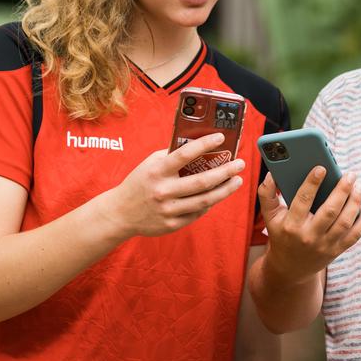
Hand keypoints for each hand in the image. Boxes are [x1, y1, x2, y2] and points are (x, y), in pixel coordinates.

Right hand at [109, 133, 245, 236]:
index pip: (184, 154)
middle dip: (225, 172)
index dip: (205, 144)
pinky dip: (210, 203)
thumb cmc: (139, 183)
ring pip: (205, 200)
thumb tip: (197, 143)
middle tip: (240, 164)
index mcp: (157, 171)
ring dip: (225, 190)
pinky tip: (218, 195)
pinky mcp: (172, 224)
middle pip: (202, 181)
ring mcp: (168, 209)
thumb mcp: (150, 164)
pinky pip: (197, 213)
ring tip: (237, 180)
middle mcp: (163, 190)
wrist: (120, 213)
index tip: (221, 137)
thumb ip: (170, 155)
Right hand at [258, 166, 360, 285]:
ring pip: (345, 221)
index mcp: (291, 225)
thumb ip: (266, 194)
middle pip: (330, 211)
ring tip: (358, 185)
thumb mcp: (270, 217)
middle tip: (350, 174)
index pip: (302, 200)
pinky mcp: (337, 250)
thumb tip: (272, 173)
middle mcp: (309, 236)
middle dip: (342, 190)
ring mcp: (325, 245)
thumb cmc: (281, 234)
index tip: (321, 168)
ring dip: (355, 201)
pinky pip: (355, 234)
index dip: (312, 183)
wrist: (290, 268)